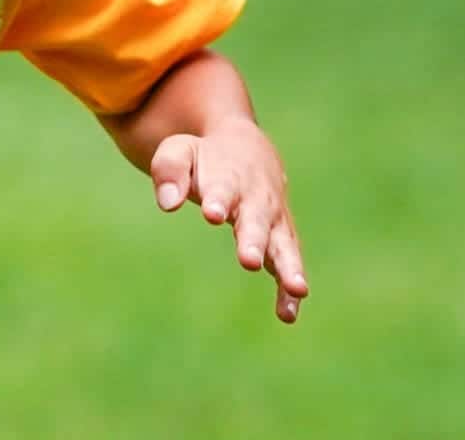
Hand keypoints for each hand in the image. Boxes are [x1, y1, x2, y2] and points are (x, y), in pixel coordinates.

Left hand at [149, 119, 310, 322]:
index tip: (212, 213)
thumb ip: (170, 171)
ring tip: (296, 288)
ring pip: (283, 243)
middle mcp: (257, 199)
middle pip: (256, 220)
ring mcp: (273, 220)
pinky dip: (289, 288)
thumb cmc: (207, 156)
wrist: (247, 149)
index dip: (218, 200)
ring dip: (288, 266)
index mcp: (228, 177)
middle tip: (249, 260)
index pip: (222, 188)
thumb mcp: (181, 152)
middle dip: (254, 239)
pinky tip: (288, 314)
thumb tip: (168, 204)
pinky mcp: (281, 238)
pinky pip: (288, 262)